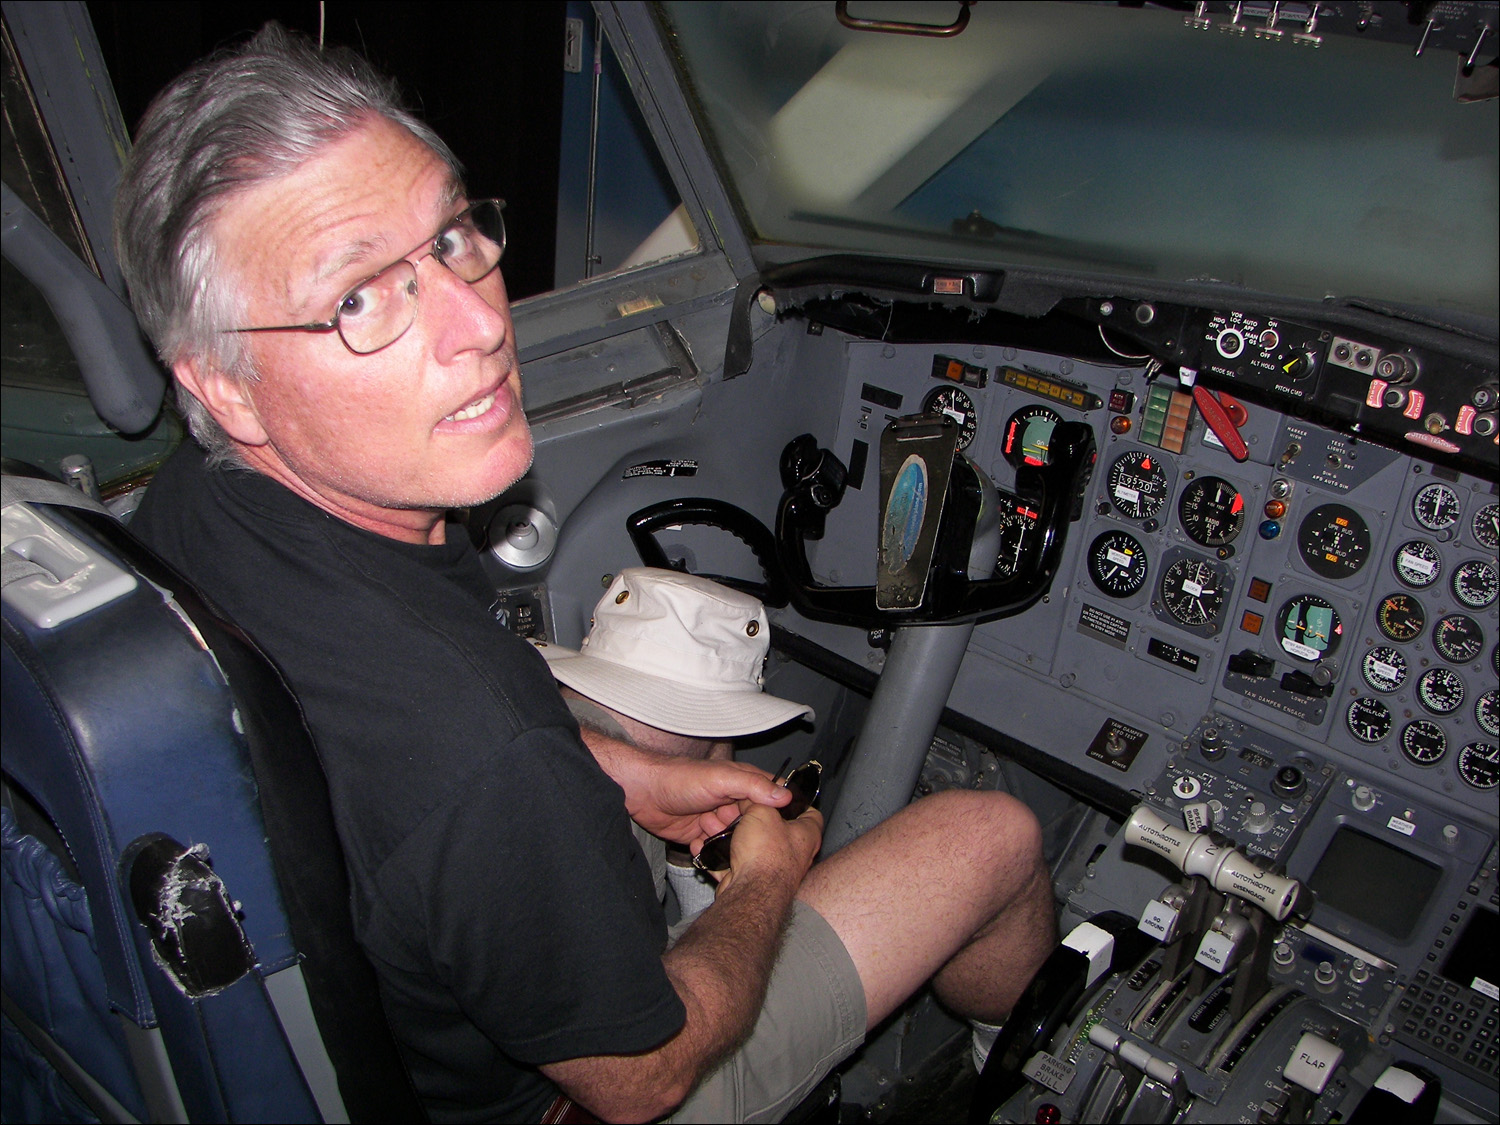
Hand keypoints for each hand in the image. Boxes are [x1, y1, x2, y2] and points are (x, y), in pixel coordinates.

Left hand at [630, 756, 795, 844]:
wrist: (643, 793)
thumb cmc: (679, 778)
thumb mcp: (721, 779)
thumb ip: (752, 786)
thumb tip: (784, 796)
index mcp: (741, 783)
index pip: (770, 798)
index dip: (779, 813)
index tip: (787, 829)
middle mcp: (732, 802)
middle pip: (754, 824)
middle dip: (751, 834)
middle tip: (746, 840)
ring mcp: (717, 820)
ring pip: (735, 840)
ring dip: (728, 844)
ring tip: (715, 836)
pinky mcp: (702, 836)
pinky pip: (715, 850)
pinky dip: (711, 852)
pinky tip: (701, 845)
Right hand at [713, 802, 822, 891]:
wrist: (750, 890)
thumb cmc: (766, 853)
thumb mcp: (761, 811)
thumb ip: (756, 802)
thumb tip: (747, 801)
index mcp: (807, 834)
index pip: (810, 811)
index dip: (795, 800)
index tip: (779, 794)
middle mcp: (795, 854)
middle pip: (774, 828)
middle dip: (754, 818)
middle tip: (741, 809)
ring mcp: (773, 870)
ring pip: (751, 846)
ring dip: (734, 836)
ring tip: (720, 825)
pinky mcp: (753, 881)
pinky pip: (736, 864)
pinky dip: (722, 857)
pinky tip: (711, 847)